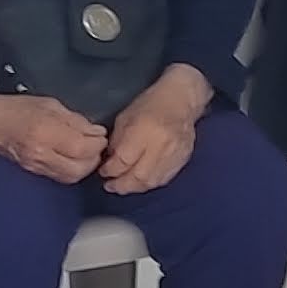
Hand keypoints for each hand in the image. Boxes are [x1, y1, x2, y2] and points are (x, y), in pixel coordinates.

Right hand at [0, 91, 108, 183]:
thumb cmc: (17, 108)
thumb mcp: (51, 105)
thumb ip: (76, 120)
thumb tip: (96, 132)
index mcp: (46, 132)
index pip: (83, 148)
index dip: (98, 142)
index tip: (100, 135)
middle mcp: (41, 153)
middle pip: (81, 167)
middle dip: (94, 157)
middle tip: (96, 144)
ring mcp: (36, 165)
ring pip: (72, 177)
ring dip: (85, 166)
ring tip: (86, 152)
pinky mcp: (34, 172)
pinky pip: (61, 177)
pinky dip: (72, 170)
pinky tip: (73, 158)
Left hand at [97, 68, 210, 194]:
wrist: (183, 99)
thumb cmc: (150, 104)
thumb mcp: (125, 118)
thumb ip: (117, 142)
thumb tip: (110, 163)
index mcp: (144, 130)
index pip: (123, 161)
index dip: (110, 170)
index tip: (103, 172)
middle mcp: (161, 145)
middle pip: (138, 176)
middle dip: (121, 185)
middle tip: (110, 185)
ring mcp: (175, 154)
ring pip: (151, 182)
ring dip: (134, 187)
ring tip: (123, 186)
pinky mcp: (183, 159)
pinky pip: (164, 179)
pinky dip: (149, 184)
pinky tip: (140, 181)